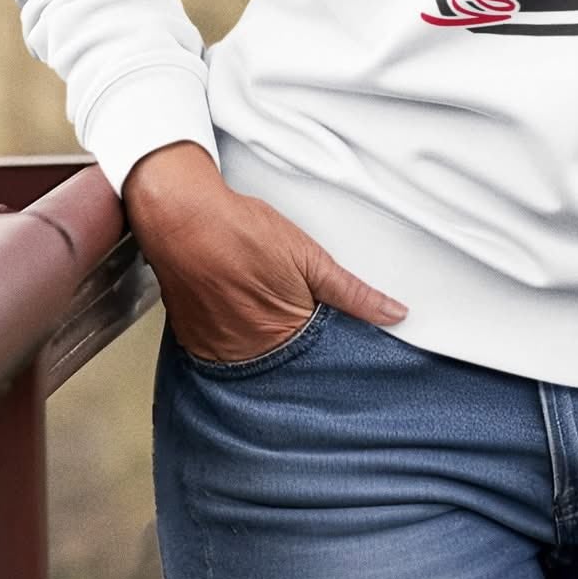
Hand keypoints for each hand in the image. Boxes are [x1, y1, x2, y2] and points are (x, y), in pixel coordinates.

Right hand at [123, 142, 408, 362]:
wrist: (183, 219)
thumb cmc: (242, 232)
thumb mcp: (310, 257)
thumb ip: (352, 293)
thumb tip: (393, 314)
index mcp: (285, 336)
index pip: (321, 357)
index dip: (327, 340)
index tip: (328, 328)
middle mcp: (250, 353)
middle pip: (286, 359)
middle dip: (294, 340)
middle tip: (282, 301)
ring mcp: (218, 350)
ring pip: (255, 356)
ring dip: (263, 338)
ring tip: (257, 299)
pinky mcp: (194, 342)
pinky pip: (224, 351)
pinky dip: (234, 335)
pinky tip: (236, 307)